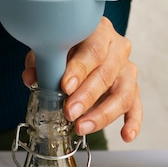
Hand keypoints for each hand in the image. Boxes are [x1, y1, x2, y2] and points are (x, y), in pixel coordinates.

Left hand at [23, 17, 142, 142]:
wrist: (80, 43)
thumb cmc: (67, 45)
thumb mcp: (51, 48)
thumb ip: (43, 61)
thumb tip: (31, 78)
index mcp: (99, 31)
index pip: (93, 50)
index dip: (80, 69)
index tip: (65, 86)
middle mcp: (118, 48)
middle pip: (107, 73)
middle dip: (87, 96)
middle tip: (69, 112)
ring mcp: (127, 69)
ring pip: (123, 93)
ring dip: (102, 114)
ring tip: (81, 127)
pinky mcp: (132, 87)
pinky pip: (136, 106)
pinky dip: (133, 122)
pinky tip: (126, 135)